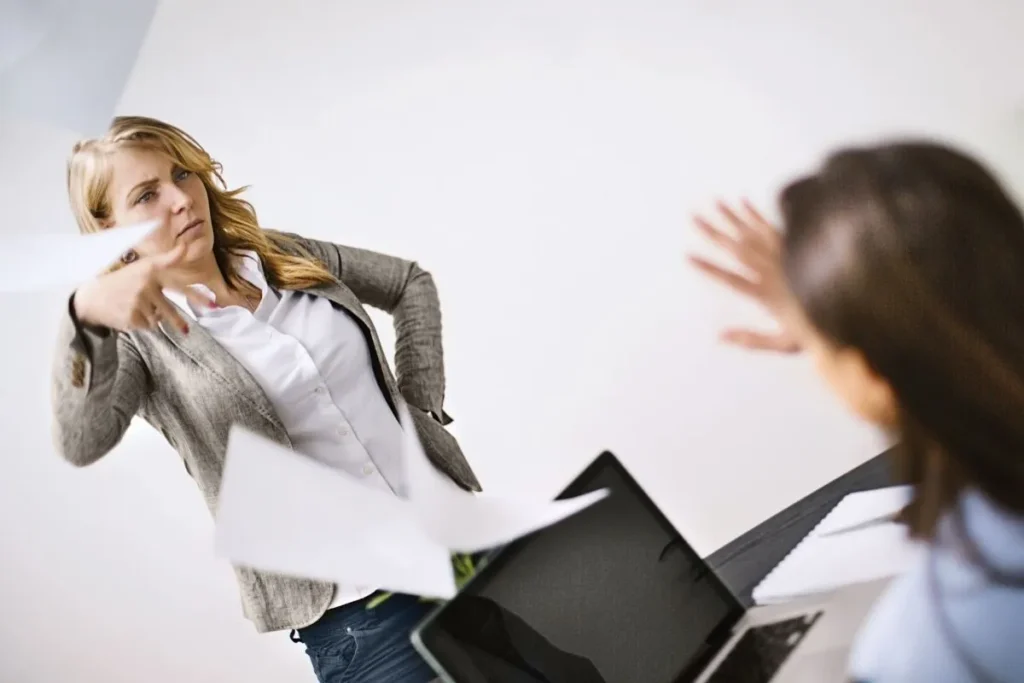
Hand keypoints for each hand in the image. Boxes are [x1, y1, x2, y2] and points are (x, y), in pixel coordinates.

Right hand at [73, 243, 213, 334]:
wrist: (91, 297)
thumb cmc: (121, 282)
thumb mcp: (141, 268)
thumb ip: (165, 261)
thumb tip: (185, 248)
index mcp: (147, 271)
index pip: (165, 264)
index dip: (177, 256)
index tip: (190, 246)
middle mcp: (144, 285)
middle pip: (172, 306)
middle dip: (190, 312)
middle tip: (212, 310)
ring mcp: (138, 302)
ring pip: (160, 318)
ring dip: (157, 318)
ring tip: (148, 312)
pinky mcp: (132, 317)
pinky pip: (149, 326)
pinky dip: (143, 323)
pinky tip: (130, 314)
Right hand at [688, 199, 804, 352]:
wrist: (853, 311)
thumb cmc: (816, 331)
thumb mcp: (782, 343)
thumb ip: (751, 339)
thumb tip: (719, 336)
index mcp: (765, 293)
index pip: (730, 278)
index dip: (708, 267)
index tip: (688, 256)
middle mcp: (772, 270)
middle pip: (737, 248)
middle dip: (713, 232)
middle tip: (693, 218)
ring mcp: (784, 256)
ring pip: (753, 233)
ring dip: (731, 217)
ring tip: (714, 203)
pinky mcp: (796, 247)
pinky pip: (773, 227)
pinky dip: (757, 214)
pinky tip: (743, 201)